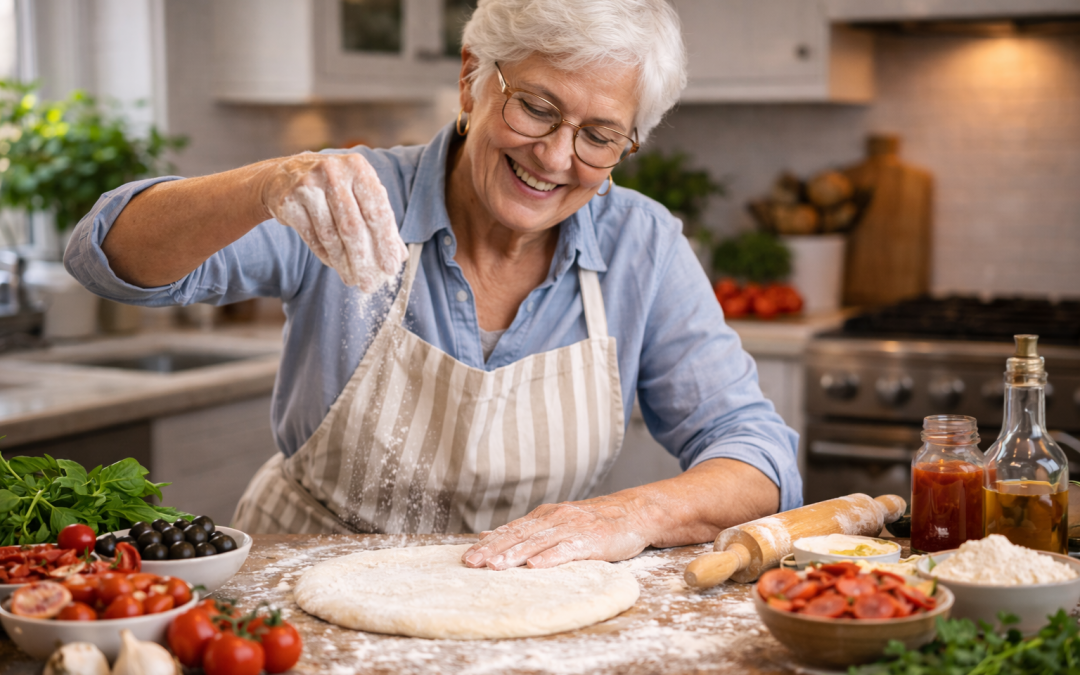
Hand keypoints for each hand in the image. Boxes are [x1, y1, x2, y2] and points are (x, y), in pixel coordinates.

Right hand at [260, 152, 407, 290]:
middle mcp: (333, 172)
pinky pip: (312, 237)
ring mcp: (308, 185)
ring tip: (353, 280)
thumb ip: (380, 220)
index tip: (391, 268)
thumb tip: (399, 256)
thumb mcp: (359, 193)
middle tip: (370, 284)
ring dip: (344, 263)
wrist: (284, 175)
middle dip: (363, 261)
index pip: (377, 211)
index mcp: (358, 168)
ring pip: (330, 235)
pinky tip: (335, 265)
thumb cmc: (334, 187)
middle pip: (353, 227)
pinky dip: (326, 255)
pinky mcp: (289, 201)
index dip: (386, 242)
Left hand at [461, 495, 650, 569]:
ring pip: (538, 541)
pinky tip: (534, 566)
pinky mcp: (591, 539)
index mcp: (544, 516)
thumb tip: (487, 535)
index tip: (467, 556)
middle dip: (493, 549)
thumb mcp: (556, 521)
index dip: (488, 543)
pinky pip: (567, 549)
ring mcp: (573, 527)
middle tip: (471, 563)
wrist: (634, 514)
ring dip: (515, 554)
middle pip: (518, 535)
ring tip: (495, 566)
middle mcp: (554, 518)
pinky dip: (550, 557)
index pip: (510, 529)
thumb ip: (524, 530)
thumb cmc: (593, 523)